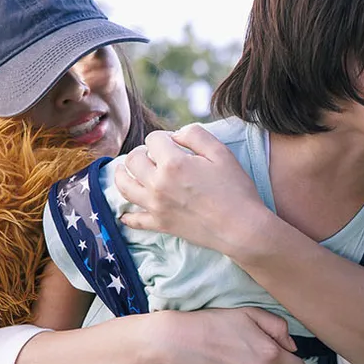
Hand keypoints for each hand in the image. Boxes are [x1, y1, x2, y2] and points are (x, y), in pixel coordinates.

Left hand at [115, 125, 269, 256]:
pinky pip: (134, 220)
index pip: (153, 139)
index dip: (163, 137)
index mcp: (173, 163)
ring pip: (124, 187)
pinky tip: (126, 212)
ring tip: (124, 171)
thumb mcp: (221, 152)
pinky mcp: (160, 224)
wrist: (241, 228)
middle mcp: (158, 184)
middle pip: (132, 160)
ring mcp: (156, 206)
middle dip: (140, 152)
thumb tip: (175, 135)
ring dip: (122, 175)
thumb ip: (196, 135)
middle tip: (151, 154)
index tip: (174, 143)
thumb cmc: (235, 190)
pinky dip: (127, 215)